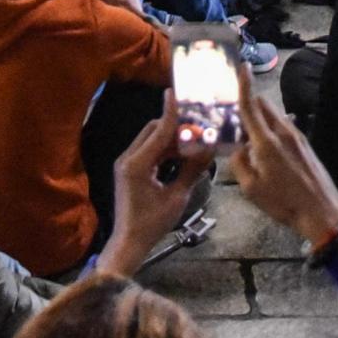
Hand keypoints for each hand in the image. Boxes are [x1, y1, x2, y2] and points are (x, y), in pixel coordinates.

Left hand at [95, 94, 217, 275]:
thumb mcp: (176, 197)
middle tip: (198, 125)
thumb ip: (191, 171)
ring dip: (171, 139)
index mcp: (137, 164)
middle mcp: (128, 159)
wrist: (128, 243)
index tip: (177, 94)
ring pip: (151, 140)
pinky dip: (164, 150)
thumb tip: (210, 149)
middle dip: (175, 126)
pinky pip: (148, 152)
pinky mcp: (129, 170)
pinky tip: (181, 154)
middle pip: (152, 131)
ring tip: (194, 140)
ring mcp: (126, 164)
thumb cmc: (152, 224)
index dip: (171, 113)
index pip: (158, 131)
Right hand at [230, 74, 337, 248]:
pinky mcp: (304, 143)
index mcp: (266, 142)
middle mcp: (283, 132)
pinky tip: (267, 149)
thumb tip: (237, 149)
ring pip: (274, 115)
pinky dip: (271, 128)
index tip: (242, 66)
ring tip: (250, 137)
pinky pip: (283, 126)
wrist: (322, 211)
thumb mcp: (251, 189)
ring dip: (260, 118)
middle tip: (234, 118)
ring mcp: (297, 136)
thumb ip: (239, 163)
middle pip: (263, 104)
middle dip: (248, 104)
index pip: (251, 106)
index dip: (244, 85)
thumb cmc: (284, 203)